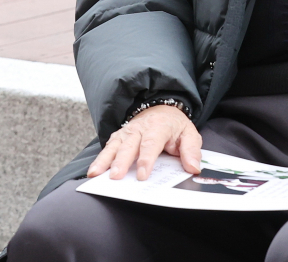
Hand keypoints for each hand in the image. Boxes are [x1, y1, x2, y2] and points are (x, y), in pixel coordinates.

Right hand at [87, 104, 201, 180]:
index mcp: (158, 126)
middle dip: (121, 162)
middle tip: (115, 177)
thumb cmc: (174, 126)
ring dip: (105, 161)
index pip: (151, 143)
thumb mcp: (189, 134)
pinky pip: (108, 147)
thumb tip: (193, 167)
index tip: (141, 175)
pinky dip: (100, 159)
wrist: (161, 109)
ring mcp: (127, 132)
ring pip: (114, 146)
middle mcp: (140, 128)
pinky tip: (93, 171)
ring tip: (96, 174)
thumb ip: (192, 151)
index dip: (145, 160)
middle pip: (129, 146)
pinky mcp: (119, 136)